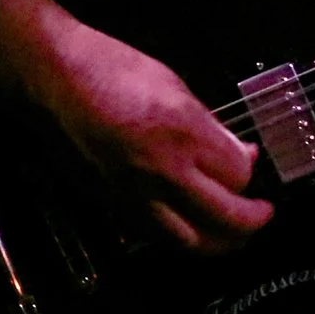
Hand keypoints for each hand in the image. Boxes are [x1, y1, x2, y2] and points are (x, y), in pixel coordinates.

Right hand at [0, 0, 273, 254]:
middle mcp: (163, 171)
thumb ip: (211, 127)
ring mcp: (136, 195)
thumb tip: (241, 153)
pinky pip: (157, 239)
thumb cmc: (112, 69)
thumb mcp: (175, 85)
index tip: (251, 162)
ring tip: (234, 235)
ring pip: (192, 242)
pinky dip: (182, 240)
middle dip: (252, 221)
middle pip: (226, 218)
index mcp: (183, 131)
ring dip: (221, 244)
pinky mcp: (112, 208)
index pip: (239, 174)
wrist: (52, 82)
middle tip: (262, 214)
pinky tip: (191, 229)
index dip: (252, 173)